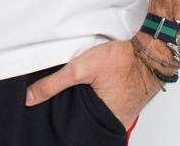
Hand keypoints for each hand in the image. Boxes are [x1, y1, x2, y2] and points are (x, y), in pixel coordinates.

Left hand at [24, 38, 163, 132]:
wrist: (149, 50)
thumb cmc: (121, 59)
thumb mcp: (80, 68)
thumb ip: (53, 83)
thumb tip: (30, 98)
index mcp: (105, 122)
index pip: (77, 129)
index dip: (66, 122)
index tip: (57, 115)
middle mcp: (117, 123)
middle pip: (86, 122)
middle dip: (76, 113)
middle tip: (70, 99)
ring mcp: (124, 114)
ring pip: (97, 114)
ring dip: (89, 105)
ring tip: (82, 92)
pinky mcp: (128, 103)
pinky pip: (108, 106)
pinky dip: (100, 99)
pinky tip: (95, 89)